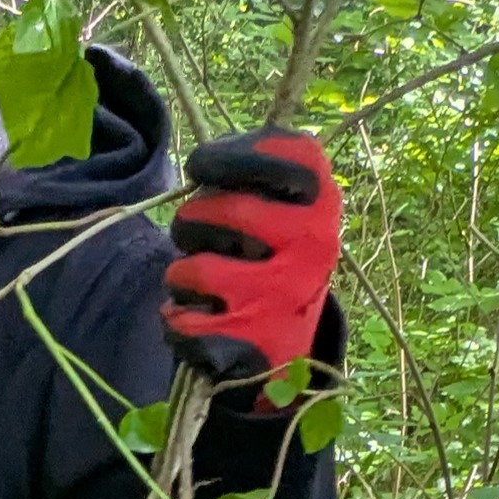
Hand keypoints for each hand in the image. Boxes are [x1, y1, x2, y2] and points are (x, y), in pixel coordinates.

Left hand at [162, 132, 340, 386]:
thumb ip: (253, 179)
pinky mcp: (253, 342)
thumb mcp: (282, 211)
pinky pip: (181, 319)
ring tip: (197, 283)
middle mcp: (313, 244)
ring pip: (194, 270)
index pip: (283, 155)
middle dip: (190, 220)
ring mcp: (284, 295)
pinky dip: (175, 319)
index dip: (229, 156)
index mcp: (323, 202)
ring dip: (179, 275)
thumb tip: (203, 162)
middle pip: (223, 209)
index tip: (200, 164)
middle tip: (193, 232)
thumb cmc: (270, 258)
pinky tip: (198, 320)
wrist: (288, 343)